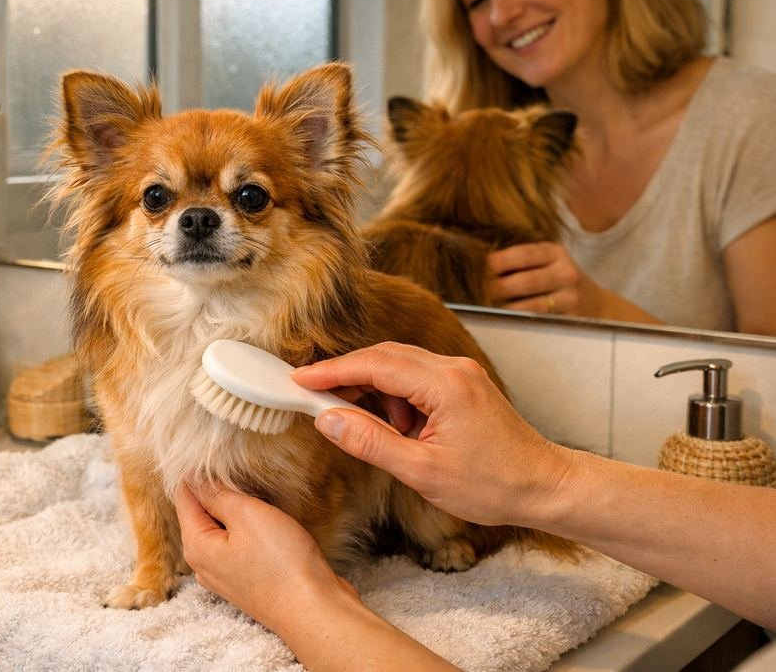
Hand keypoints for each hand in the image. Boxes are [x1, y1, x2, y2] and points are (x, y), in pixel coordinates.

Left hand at [174, 484, 354, 629]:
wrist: (314, 610)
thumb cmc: (281, 563)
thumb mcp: (247, 515)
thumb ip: (217, 494)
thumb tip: (195, 476)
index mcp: (195, 545)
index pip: (184, 495)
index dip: (199, 471)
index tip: (217, 454)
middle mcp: (203, 563)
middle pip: (201, 512)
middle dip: (218, 490)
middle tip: (242, 469)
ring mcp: (224, 574)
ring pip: (221, 528)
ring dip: (236, 509)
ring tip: (257, 492)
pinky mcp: (246, 580)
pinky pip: (237, 544)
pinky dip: (247, 528)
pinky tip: (266, 520)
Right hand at [292, 343, 570, 527]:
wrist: (545, 487)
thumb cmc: (493, 485)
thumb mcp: (422, 472)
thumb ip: (371, 442)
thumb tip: (328, 419)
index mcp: (445, 385)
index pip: (375, 365)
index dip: (332, 370)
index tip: (299, 379)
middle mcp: (453, 368)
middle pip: (384, 356)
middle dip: (347, 374)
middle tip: (314, 395)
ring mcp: (460, 374)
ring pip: (399, 364)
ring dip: (372, 388)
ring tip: (364, 426)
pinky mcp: (463, 385)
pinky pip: (416, 378)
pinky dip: (394, 396)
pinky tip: (395, 428)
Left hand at [486, 241, 601, 315]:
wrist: (595, 304)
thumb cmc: (556, 280)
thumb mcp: (545, 262)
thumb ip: (519, 261)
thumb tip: (477, 266)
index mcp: (554, 252)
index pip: (524, 254)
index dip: (499, 261)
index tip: (476, 266)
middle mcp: (565, 272)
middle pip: (527, 281)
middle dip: (498, 287)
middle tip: (474, 292)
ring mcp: (571, 297)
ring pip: (533, 305)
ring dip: (506, 308)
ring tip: (483, 308)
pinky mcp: (572, 318)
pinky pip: (541, 321)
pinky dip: (520, 321)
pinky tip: (503, 320)